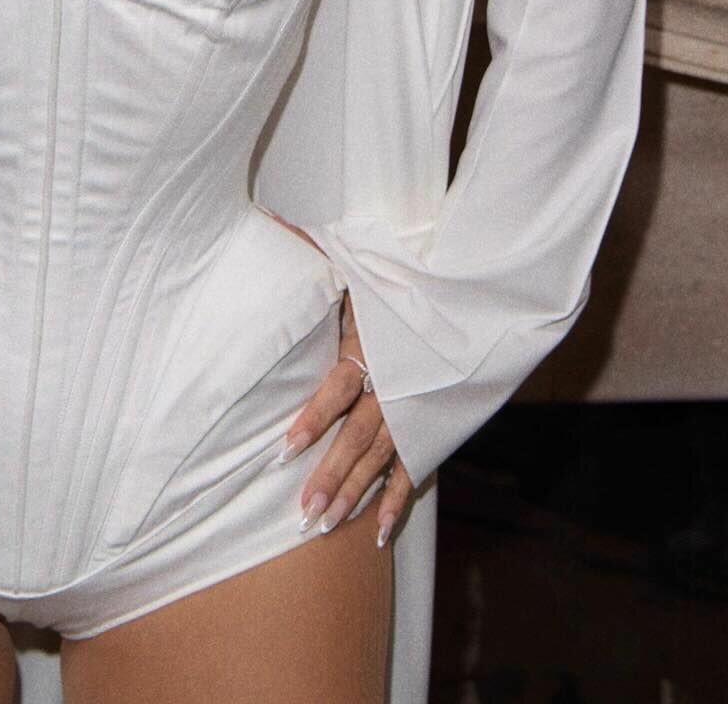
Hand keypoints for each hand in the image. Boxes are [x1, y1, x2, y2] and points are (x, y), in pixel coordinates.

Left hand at [263, 211, 417, 548]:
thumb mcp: (365, 264)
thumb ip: (320, 252)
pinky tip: (377, 532)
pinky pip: (415, 470)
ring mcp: (418, 411)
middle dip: (329, 476)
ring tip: (324, 525)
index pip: (339, 390)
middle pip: (359, 438)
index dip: (313, 419)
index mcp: (376, 347)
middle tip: (302, 513)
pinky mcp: (434, 425)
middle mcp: (397, 386)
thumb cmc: (409, 277)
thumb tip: (275, 219)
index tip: (284, 448)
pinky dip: (396, 502)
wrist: (478, 294)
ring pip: (382, 461)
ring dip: (353, 494)